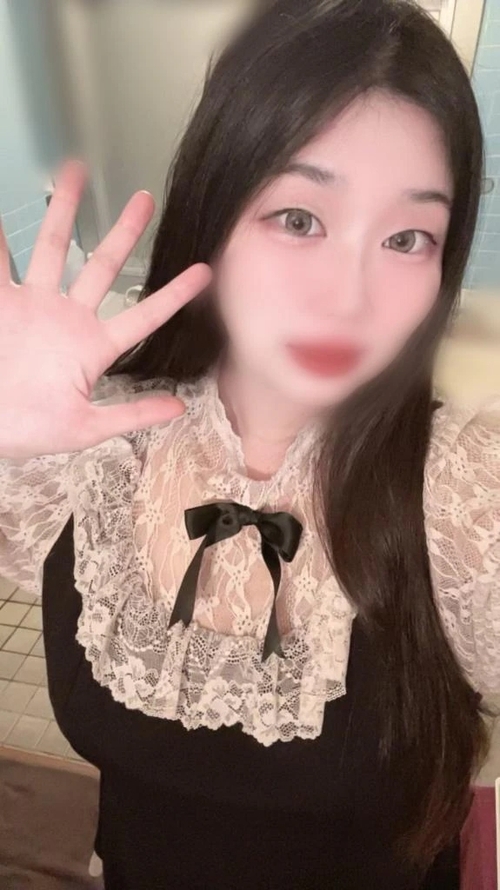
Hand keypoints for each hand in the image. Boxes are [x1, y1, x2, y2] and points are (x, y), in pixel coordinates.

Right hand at [0, 159, 211, 458]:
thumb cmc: (30, 430)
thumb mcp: (86, 427)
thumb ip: (131, 414)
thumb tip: (180, 408)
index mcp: (93, 346)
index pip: (143, 316)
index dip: (173, 295)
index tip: (203, 272)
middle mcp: (67, 318)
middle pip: (102, 267)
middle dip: (124, 233)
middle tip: (146, 200)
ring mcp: (33, 305)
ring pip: (53, 249)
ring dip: (63, 213)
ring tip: (74, 171)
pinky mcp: (1, 303)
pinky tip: (3, 214)